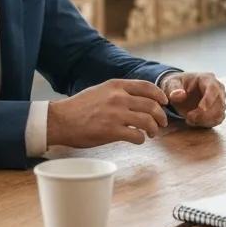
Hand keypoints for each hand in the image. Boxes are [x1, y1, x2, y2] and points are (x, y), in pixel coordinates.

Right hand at [47, 79, 168, 147]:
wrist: (60, 120)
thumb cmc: (79, 107)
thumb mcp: (100, 90)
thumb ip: (118, 92)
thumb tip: (136, 98)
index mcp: (116, 86)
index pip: (147, 87)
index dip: (159, 95)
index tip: (164, 102)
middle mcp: (119, 98)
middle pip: (151, 105)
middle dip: (161, 116)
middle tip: (162, 123)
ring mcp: (116, 114)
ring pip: (147, 121)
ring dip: (154, 129)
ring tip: (152, 134)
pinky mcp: (112, 132)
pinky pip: (136, 136)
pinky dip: (141, 139)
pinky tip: (138, 140)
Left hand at [160, 72, 225, 127]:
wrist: (179, 91)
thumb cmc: (176, 85)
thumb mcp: (171, 84)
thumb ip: (173, 89)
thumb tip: (180, 95)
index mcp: (206, 78)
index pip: (213, 88)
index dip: (209, 99)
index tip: (200, 109)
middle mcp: (217, 88)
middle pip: (219, 103)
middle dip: (204, 113)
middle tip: (188, 117)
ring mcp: (219, 99)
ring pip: (220, 113)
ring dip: (205, 120)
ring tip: (189, 120)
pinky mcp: (218, 110)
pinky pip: (218, 119)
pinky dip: (207, 123)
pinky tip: (194, 122)